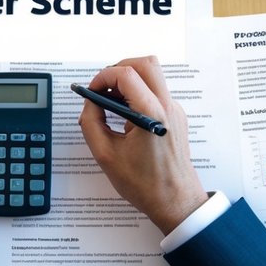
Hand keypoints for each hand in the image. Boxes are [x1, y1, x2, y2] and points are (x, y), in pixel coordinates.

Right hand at [78, 56, 207, 234]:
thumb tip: (89, 103)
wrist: (175, 201)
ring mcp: (174, 111)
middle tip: (103, 86)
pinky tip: (125, 117)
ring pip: (153, 76)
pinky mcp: (175, 117)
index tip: (92, 90)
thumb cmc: (146, 184)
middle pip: (145, 63)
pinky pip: (156, 92)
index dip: (104, 76)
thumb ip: (91, 123)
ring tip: (112, 103)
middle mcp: (167, 107)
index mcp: (151, 114)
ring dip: (129, 82)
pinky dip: (137, 95)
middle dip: (119, 68)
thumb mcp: (105, 155)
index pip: (127, 74)